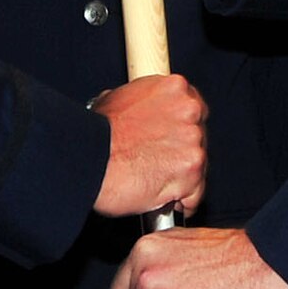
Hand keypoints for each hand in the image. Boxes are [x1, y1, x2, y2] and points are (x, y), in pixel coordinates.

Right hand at [92, 74, 207, 216]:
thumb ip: (141, 104)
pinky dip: (181, 199)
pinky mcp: (190, 173)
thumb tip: (138, 110)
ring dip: (181, 177)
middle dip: (182, 153)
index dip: (182, 128)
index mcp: (174, 88)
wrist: (87, 158)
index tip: (173, 139)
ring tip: (153, 180)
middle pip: (200, 138)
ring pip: (199, 167)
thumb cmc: (96, 132)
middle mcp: (189, 111)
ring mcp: (193, 142)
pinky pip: (195, 194)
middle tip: (158, 162)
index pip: (195, 109)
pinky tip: (161, 196)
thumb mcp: (117, 99)